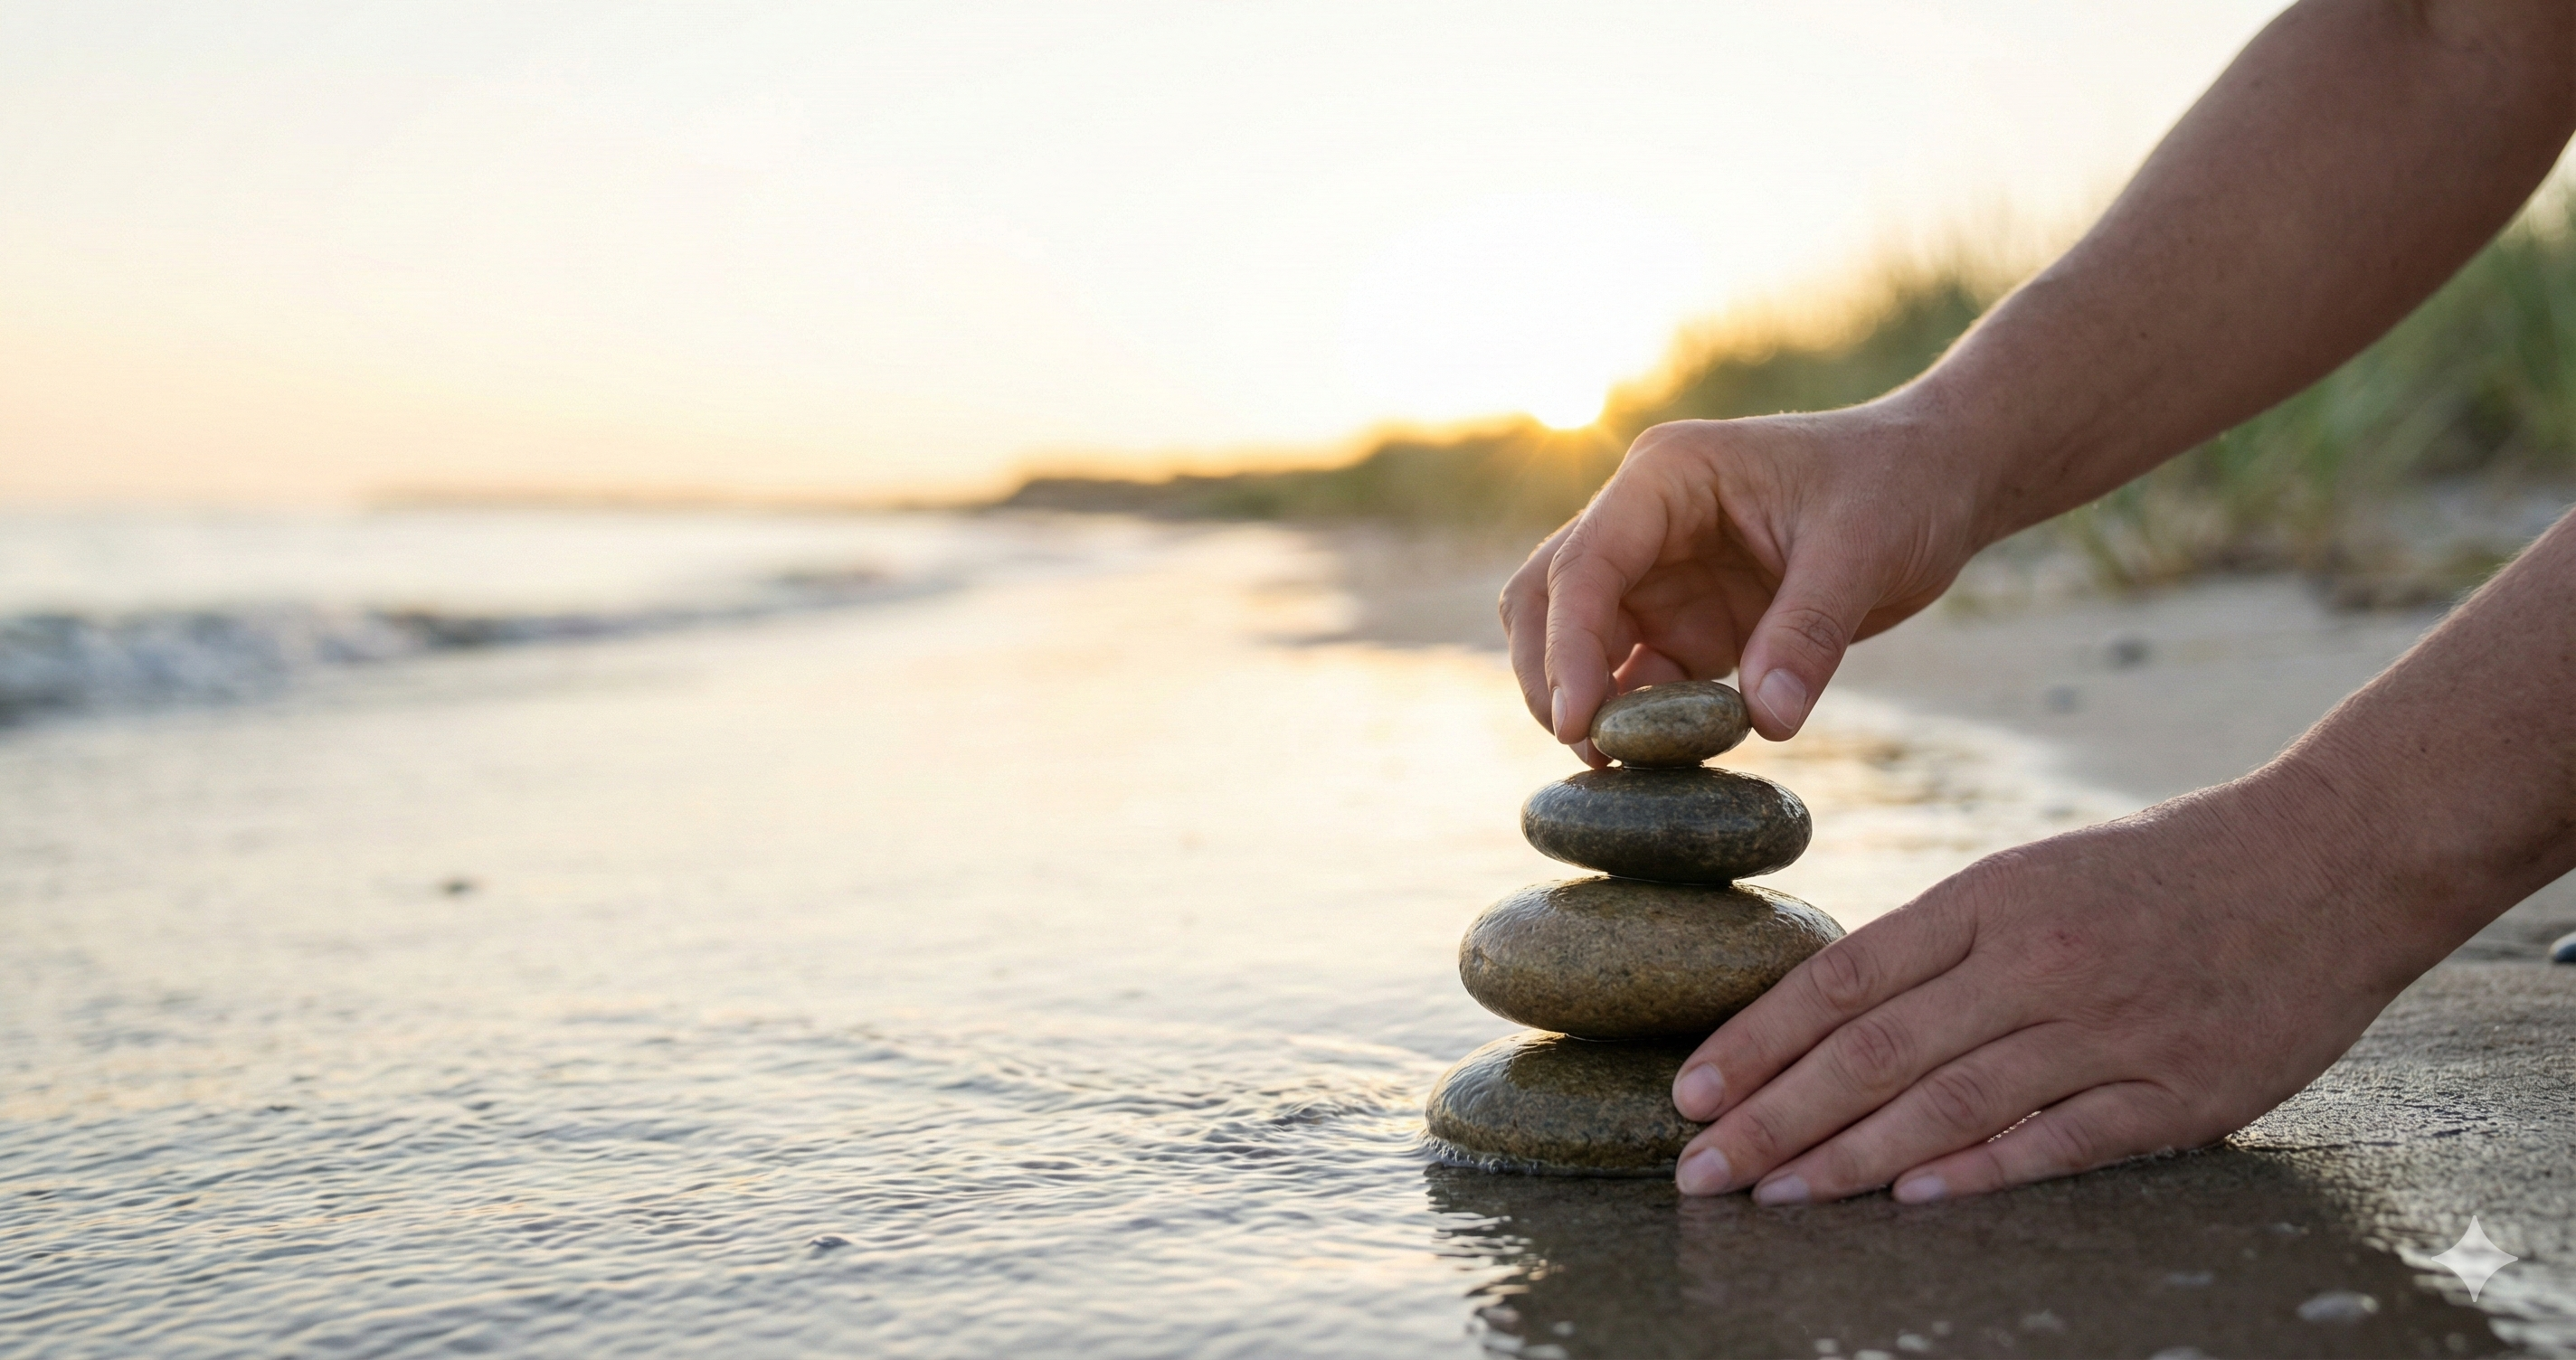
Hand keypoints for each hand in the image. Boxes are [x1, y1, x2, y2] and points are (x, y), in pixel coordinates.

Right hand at [1500, 407, 1980, 760]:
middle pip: (1548, 599)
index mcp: (1665, 477)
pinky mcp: (1688, 623)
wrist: (1939, 481)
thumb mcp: (1862, 549)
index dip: (1567, 647)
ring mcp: (1660, 574)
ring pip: (1579, 643)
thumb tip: (1768, 722)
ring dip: (1587, 703)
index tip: (1578, 724)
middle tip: (1587, 751)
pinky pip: (1639, 681)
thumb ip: (1807, 631)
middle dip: (1550, 674)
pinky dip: (1639, 722)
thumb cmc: (1897, 484)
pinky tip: (1663, 762)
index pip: (1583, 565)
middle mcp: (1643, 522)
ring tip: (1620, 767)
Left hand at [1666, 770, 2446, 1202]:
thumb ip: (1944, 945)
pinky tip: (1907, 1202)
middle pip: (1875, 1054)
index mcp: (1990, 899)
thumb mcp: (2036, 875)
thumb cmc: (2164, 868)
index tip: (1689, 1094)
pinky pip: (2059, 1142)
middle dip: (1773, 1118)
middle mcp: (2036, 961)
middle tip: (1698, 1172)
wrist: (2330, 859)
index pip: (1843, 981)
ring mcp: (2108, 1027)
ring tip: (1772, 1197)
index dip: (1757, 1043)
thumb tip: (1832, 1015)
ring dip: (1849, 1160)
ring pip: (1950, 1105)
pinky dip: (1979, 1173)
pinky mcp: (2179, 1090)